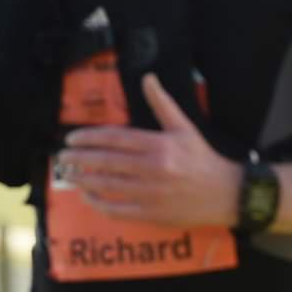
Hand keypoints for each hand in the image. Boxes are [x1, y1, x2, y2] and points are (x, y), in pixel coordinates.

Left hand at [60, 72, 241, 226]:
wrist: (228, 195)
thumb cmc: (204, 160)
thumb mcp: (185, 128)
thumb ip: (162, 104)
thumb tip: (147, 77)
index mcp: (159, 145)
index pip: (114, 138)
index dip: (89, 137)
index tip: (72, 139)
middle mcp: (153, 168)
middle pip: (105, 161)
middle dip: (79, 158)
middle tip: (63, 156)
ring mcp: (151, 193)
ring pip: (107, 185)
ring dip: (82, 179)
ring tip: (69, 174)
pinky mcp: (152, 213)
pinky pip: (117, 209)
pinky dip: (98, 204)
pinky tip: (87, 197)